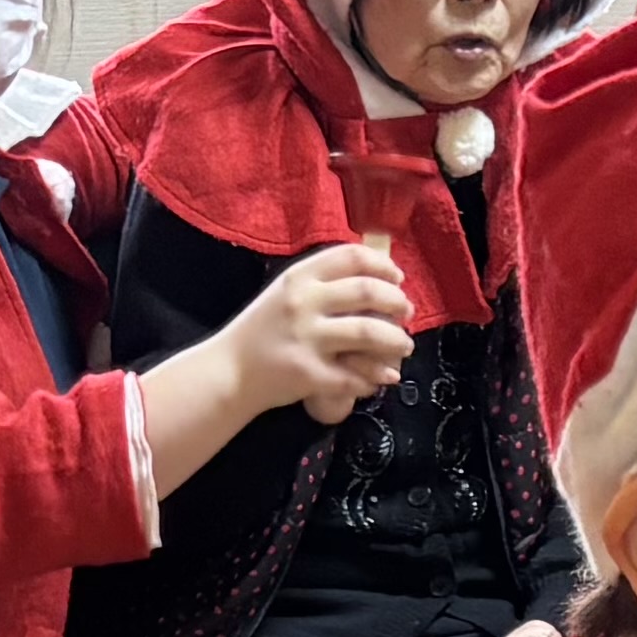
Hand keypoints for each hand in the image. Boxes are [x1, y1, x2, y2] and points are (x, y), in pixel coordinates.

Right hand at [236, 240, 415, 427]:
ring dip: (396, 341)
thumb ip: (323, 283)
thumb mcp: (286, 293)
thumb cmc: (262, 331)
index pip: (352, 257)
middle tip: (406, 313)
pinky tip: (382, 378)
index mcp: (300, 277)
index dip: (384, 266)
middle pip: (368, 292)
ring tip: (405, 346)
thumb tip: (377, 280)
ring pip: (369, 333)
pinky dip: (375, 378)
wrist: (229, 371)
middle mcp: (303, 303)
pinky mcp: (308, 373)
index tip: (397, 279)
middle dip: (397, 302)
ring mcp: (306, 338)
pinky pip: (356, 376)